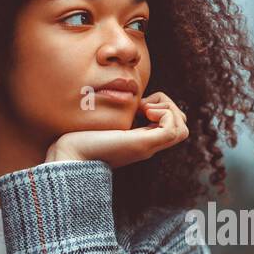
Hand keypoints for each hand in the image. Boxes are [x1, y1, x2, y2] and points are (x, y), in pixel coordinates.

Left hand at [45, 91, 188, 168]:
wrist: (71, 155)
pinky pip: (174, 129)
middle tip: (144, 105)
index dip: (161, 107)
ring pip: (182, 128)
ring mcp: (148, 146)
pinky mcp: (144, 144)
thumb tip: (128, 97)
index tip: (139, 104)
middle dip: (169, 106)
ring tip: (145, 108)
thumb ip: (117, 113)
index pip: (170, 124)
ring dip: (168, 109)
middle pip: (182, 127)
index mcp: (141, 139)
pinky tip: (144, 112)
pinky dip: (165, 113)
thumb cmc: (80, 137)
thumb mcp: (105, 121)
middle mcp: (148, 145)